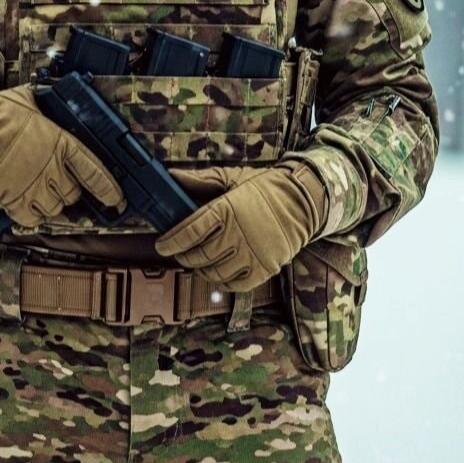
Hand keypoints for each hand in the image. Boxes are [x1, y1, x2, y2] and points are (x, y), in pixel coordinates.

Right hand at [0, 85, 125, 227]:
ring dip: (51, 203)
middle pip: (73, 194)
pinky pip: (32, 220)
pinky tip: (26, 203)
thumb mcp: (30, 100)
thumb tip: (56, 93)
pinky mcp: (13, 201)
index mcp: (62, 144)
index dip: (109, 190)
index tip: (116, 200)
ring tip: (39, 191)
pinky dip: (31, 216)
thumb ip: (48, 104)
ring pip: (55, 209)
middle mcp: (52, 169)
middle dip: (70, 190)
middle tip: (58, 182)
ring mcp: (33, 188)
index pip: (95, 172)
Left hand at [154, 159, 328, 292]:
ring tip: (199, 262)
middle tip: (180, 253)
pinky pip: (235, 285)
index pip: (189, 231)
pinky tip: (219, 272)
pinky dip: (222, 282)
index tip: (162, 245)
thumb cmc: (262, 188)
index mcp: (226, 209)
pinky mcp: (264, 269)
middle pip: (199, 255)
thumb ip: (200, 180)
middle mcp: (237, 234)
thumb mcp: (231, 178)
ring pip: (214, 273)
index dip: (171, 242)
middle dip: (184, 256)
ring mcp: (252, 254)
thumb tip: (171, 176)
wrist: (301, 201)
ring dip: (201, 270)